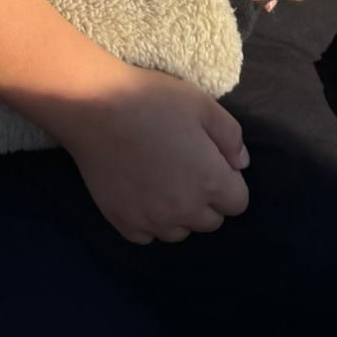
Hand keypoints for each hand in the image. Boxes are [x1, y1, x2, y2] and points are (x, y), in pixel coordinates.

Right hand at [60, 65, 249, 243]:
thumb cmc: (152, 100)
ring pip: (180, 232)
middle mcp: (184, 210)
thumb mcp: (202, 105)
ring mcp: (152, 221)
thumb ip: (231, 137)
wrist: (95, 107)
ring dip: (179, 213)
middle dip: (207, 199)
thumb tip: (241, 164)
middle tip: (187, 168)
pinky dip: (150, 221)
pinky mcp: (124, 223)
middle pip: (211, 221)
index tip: (211, 161)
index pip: (238, 202)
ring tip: (164, 181)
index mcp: (210, 182)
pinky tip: (142, 193)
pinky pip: (148, 236)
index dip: (229, 181)